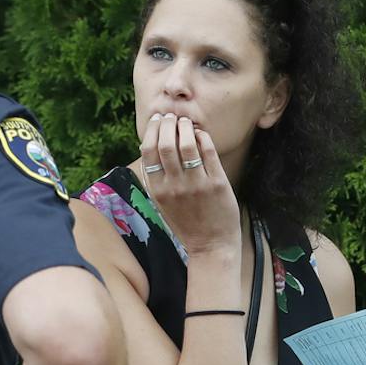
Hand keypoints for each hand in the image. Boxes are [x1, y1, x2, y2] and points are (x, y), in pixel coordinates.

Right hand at [138, 105, 237, 255]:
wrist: (211, 246)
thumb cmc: (187, 222)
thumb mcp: (163, 202)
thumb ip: (156, 178)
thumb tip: (148, 146)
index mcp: (158, 190)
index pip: (148, 151)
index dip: (152, 131)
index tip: (157, 121)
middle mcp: (174, 186)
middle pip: (165, 144)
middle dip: (167, 124)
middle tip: (171, 117)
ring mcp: (196, 184)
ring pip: (187, 145)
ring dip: (185, 127)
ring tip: (186, 122)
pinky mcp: (217, 184)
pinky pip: (208, 152)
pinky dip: (203, 138)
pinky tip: (201, 134)